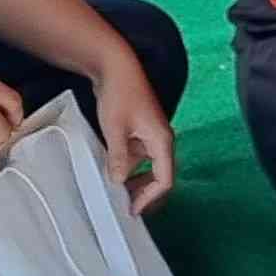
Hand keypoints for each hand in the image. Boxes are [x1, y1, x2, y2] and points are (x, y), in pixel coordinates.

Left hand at [94, 69, 178, 212]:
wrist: (117, 66)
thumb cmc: (120, 93)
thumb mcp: (115, 129)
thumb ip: (119, 158)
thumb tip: (119, 181)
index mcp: (162, 140)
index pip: (164, 179)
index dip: (150, 198)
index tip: (132, 209)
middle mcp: (160, 139)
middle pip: (158, 175)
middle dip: (142, 191)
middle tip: (123, 204)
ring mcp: (150, 134)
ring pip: (145, 166)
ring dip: (132, 178)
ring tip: (112, 187)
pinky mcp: (140, 129)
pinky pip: (137, 154)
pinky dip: (126, 164)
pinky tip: (110, 167)